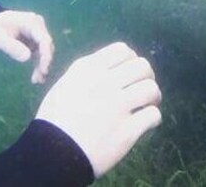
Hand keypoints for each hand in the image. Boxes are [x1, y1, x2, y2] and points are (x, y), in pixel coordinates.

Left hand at [0, 11, 53, 83]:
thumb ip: (11, 47)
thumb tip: (27, 58)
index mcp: (31, 22)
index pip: (44, 39)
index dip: (46, 55)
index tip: (43, 70)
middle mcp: (38, 26)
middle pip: (47, 46)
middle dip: (44, 63)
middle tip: (38, 80)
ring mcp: (38, 33)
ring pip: (45, 51)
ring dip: (42, 66)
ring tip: (36, 81)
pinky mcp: (35, 40)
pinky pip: (40, 53)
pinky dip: (38, 64)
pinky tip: (36, 77)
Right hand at [35, 42, 161, 177]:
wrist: (52, 154)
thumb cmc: (54, 120)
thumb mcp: (64, 85)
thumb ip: (87, 74)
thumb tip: (112, 69)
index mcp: (87, 69)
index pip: (123, 50)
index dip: (131, 60)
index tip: (129, 73)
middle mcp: (104, 83)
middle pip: (142, 66)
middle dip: (146, 77)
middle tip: (142, 90)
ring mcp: (117, 106)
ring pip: (151, 89)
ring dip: (153, 97)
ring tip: (147, 105)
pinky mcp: (127, 130)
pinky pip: (153, 115)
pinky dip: (153, 118)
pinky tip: (145, 123)